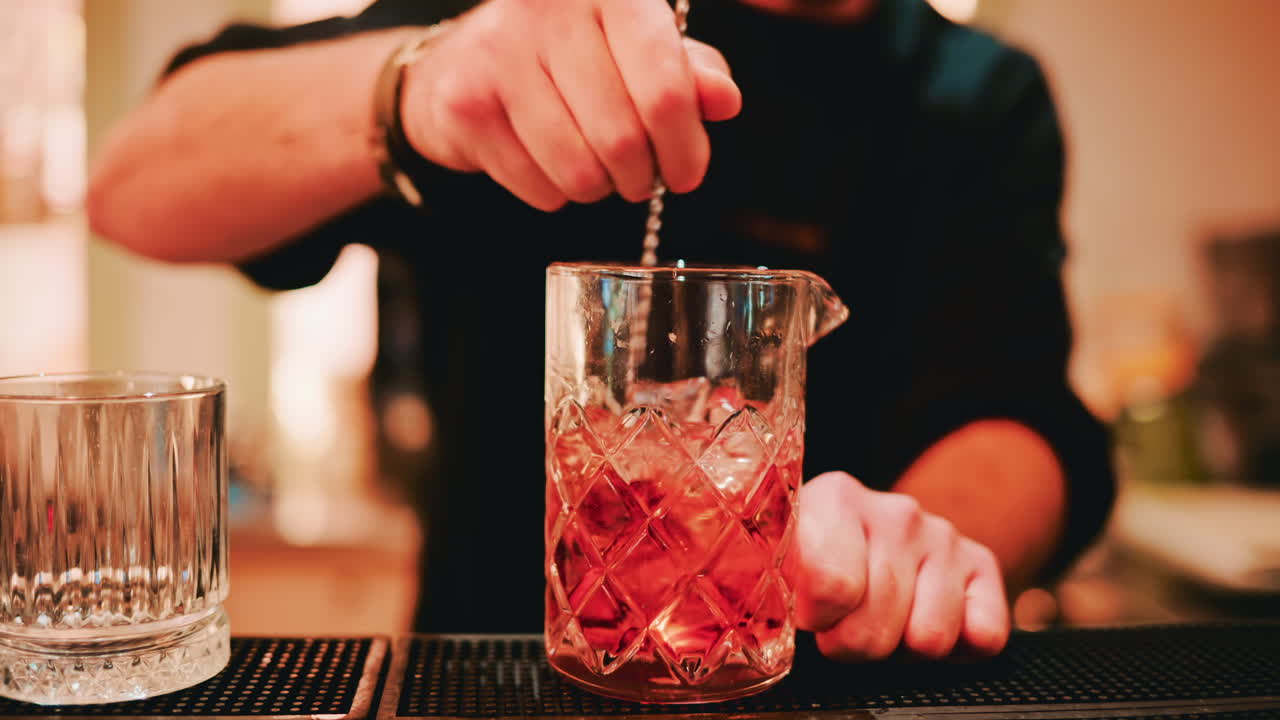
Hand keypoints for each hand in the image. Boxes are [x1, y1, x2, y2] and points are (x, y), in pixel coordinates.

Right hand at [399, 0, 741, 210]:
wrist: (463, 64)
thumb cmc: (568, 58)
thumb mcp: (639, 51)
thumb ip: (688, 73)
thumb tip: (724, 101)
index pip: (665, 87)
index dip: (685, 146)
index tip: (686, 174)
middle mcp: (551, 11)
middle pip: (623, 139)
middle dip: (640, 177)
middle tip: (637, 178)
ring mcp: (500, 54)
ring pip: (579, 171)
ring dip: (597, 188)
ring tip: (591, 168)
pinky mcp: (465, 103)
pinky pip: (538, 187)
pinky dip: (552, 192)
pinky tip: (545, 161)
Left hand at [788, 472, 1010, 660]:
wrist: (879, 527)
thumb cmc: (822, 554)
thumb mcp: (784, 556)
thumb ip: (767, 576)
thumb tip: (759, 618)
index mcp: (836, 498)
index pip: (830, 585)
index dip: (817, 619)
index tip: (810, 615)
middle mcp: (896, 512)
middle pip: (875, 626)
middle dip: (854, 643)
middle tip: (845, 625)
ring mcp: (944, 536)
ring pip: (929, 639)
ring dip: (901, 647)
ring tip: (884, 618)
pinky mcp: (982, 565)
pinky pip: (984, 637)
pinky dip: (954, 650)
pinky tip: (922, 619)